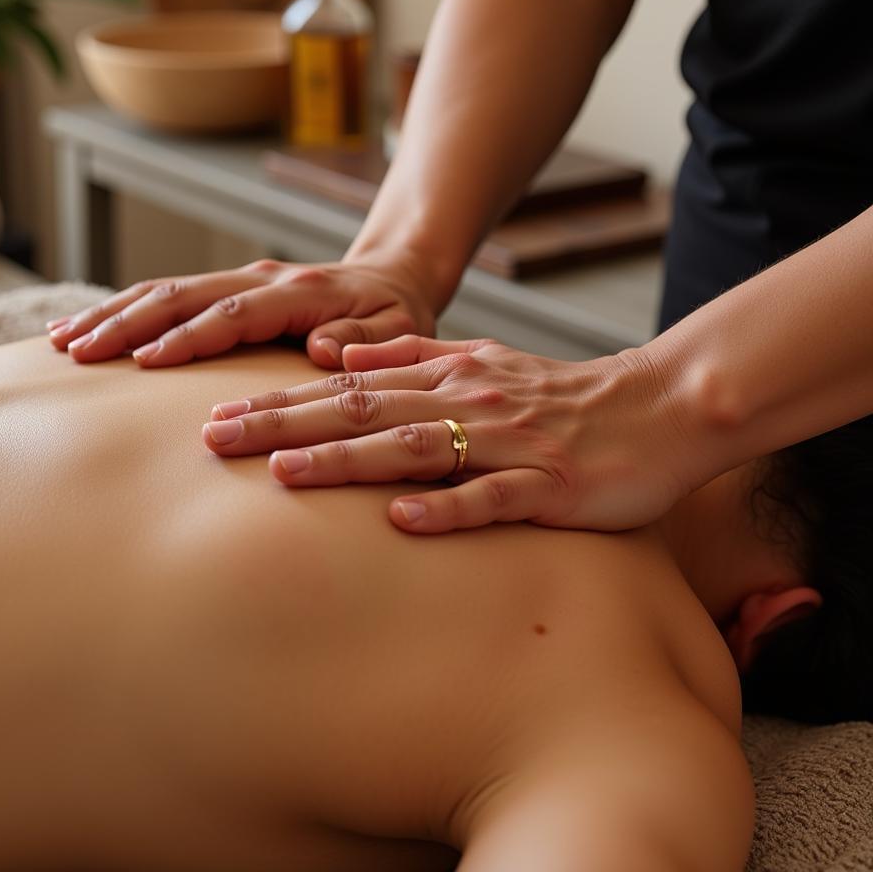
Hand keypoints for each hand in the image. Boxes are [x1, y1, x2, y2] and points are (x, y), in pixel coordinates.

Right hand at [45, 257, 436, 368]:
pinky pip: (171, 295)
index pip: (235, 313)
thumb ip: (369, 342)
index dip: (190, 336)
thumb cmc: (397, 314)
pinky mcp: (228, 287)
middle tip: (77, 352)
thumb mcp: (400, 331)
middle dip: (127, 322)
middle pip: (184, 295)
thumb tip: (322, 349)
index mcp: (302, 292)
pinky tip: (88, 329)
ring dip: (114, 314)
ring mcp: (241, 279)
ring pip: (167, 290)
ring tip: (63, 342)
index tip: (145, 362)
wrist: (392, 278)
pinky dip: (126, 310)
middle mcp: (263, 278)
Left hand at [202, 334, 695, 533]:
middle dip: (286, 424)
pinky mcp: (548, 486)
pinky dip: (447, 507)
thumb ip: (411, 353)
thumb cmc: (560, 395)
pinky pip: (492, 498)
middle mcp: (467, 401)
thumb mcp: (481, 360)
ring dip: (348, 460)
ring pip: (415, 448)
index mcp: (448, 374)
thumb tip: (339, 352)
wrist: (655, 409)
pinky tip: (401, 520)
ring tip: (286, 472)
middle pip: (364, 411)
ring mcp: (507, 443)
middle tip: (217, 438)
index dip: (281, 400)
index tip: (217, 413)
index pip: (349, 386)